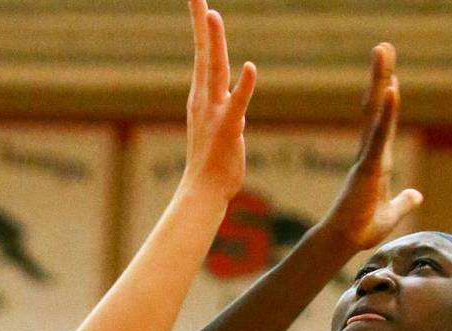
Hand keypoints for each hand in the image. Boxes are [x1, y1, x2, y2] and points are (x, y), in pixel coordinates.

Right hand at [181, 0, 256, 202]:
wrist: (204, 191)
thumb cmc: (212, 163)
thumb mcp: (219, 128)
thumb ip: (228, 110)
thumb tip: (236, 104)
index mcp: (201, 96)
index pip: (202, 53)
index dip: (202, 26)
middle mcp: (204, 99)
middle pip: (203, 53)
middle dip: (201, 23)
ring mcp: (214, 113)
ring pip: (214, 71)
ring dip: (214, 44)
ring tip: (213, 15)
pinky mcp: (227, 129)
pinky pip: (237, 104)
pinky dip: (244, 86)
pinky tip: (250, 67)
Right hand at [320, 43, 423, 255]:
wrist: (343, 243)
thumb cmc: (360, 230)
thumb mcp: (390, 214)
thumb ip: (403, 202)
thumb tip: (416, 195)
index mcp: (376, 164)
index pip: (384, 125)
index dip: (388, 101)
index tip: (390, 77)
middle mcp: (370, 155)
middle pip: (377, 108)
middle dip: (380, 77)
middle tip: (383, 47)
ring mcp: (367, 158)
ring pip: (376, 113)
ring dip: (380, 81)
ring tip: (383, 51)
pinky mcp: (367, 167)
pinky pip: (379, 135)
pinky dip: (386, 113)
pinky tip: (391, 90)